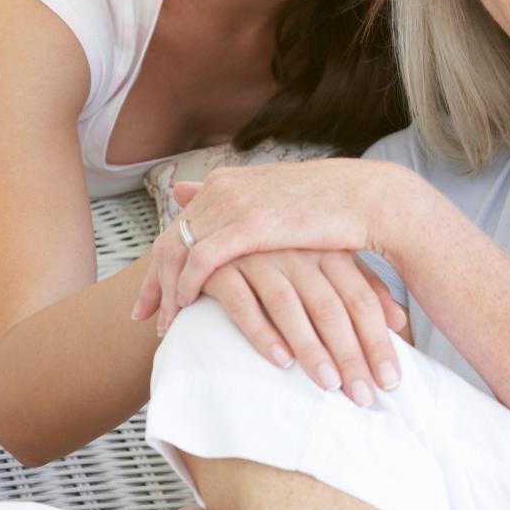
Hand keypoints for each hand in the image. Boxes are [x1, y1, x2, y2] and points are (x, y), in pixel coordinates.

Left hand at [132, 158, 414, 342]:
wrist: (367, 197)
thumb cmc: (331, 204)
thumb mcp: (281, 203)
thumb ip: (244, 206)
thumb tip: (220, 210)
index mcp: (230, 181)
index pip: (179, 224)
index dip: (161, 263)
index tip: (151, 297)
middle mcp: (224, 188)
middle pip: (169, 239)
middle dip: (153, 282)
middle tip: (141, 317)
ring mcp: (234, 203)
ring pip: (179, 251)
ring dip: (168, 293)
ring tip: (165, 327)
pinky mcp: (249, 223)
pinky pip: (201, 260)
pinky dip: (188, 286)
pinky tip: (187, 309)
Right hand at [202, 249, 404, 403]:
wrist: (219, 225)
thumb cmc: (283, 249)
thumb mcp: (326, 258)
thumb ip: (361, 285)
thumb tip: (400, 322)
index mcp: (326, 248)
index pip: (360, 297)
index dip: (377, 340)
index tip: (390, 381)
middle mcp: (295, 250)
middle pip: (330, 306)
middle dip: (350, 354)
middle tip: (364, 396)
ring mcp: (258, 257)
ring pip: (289, 306)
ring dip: (311, 349)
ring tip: (329, 385)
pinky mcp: (220, 268)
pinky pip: (241, 302)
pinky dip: (262, 333)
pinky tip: (280, 362)